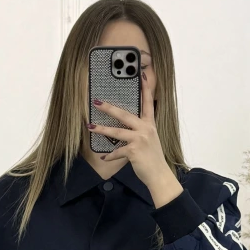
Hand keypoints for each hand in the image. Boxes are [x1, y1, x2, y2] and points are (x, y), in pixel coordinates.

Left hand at [88, 68, 175, 195]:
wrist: (159, 174)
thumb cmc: (152, 157)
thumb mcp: (150, 139)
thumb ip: (141, 130)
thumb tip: (127, 125)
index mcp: (150, 124)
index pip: (148, 103)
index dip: (145, 88)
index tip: (141, 75)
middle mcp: (146, 129)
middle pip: (124, 114)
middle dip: (109, 108)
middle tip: (97, 102)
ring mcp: (140, 139)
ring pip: (117, 132)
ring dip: (101, 129)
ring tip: (90, 126)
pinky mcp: (134, 151)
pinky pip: (117, 151)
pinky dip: (110, 155)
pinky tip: (104, 157)